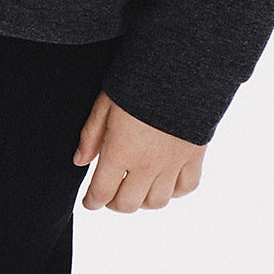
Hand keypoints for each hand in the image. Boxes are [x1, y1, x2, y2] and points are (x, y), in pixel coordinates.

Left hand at [73, 91, 204, 213]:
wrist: (180, 70)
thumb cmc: (137, 83)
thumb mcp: (105, 104)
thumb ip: (91, 135)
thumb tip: (79, 162)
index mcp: (120, 152)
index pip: (101, 193)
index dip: (92, 202)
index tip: (89, 202)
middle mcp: (146, 164)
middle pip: (128, 204)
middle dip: (114, 204)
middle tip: (110, 195)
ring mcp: (172, 163)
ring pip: (157, 202)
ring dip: (143, 201)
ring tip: (137, 190)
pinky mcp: (194, 156)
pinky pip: (187, 187)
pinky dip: (175, 191)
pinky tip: (166, 183)